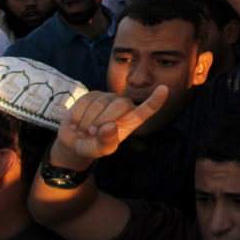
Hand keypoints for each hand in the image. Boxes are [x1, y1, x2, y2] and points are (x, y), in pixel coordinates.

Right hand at [51, 87, 167, 165]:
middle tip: (91, 134)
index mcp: (132, 120)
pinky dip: (77, 116)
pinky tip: (74, 125)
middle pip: (119, 106)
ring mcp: (108, 98)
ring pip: (100, 104)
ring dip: (87, 121)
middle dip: (102, 121)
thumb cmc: (94, 146)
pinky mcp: (92, 94)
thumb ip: (108, 141)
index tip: (164, 89)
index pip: (147, 109)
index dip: (156, 100)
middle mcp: (123, 106)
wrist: (75, 140)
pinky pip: (85, 101)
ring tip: (82, 133)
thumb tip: (110, 126)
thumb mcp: (101, 150)